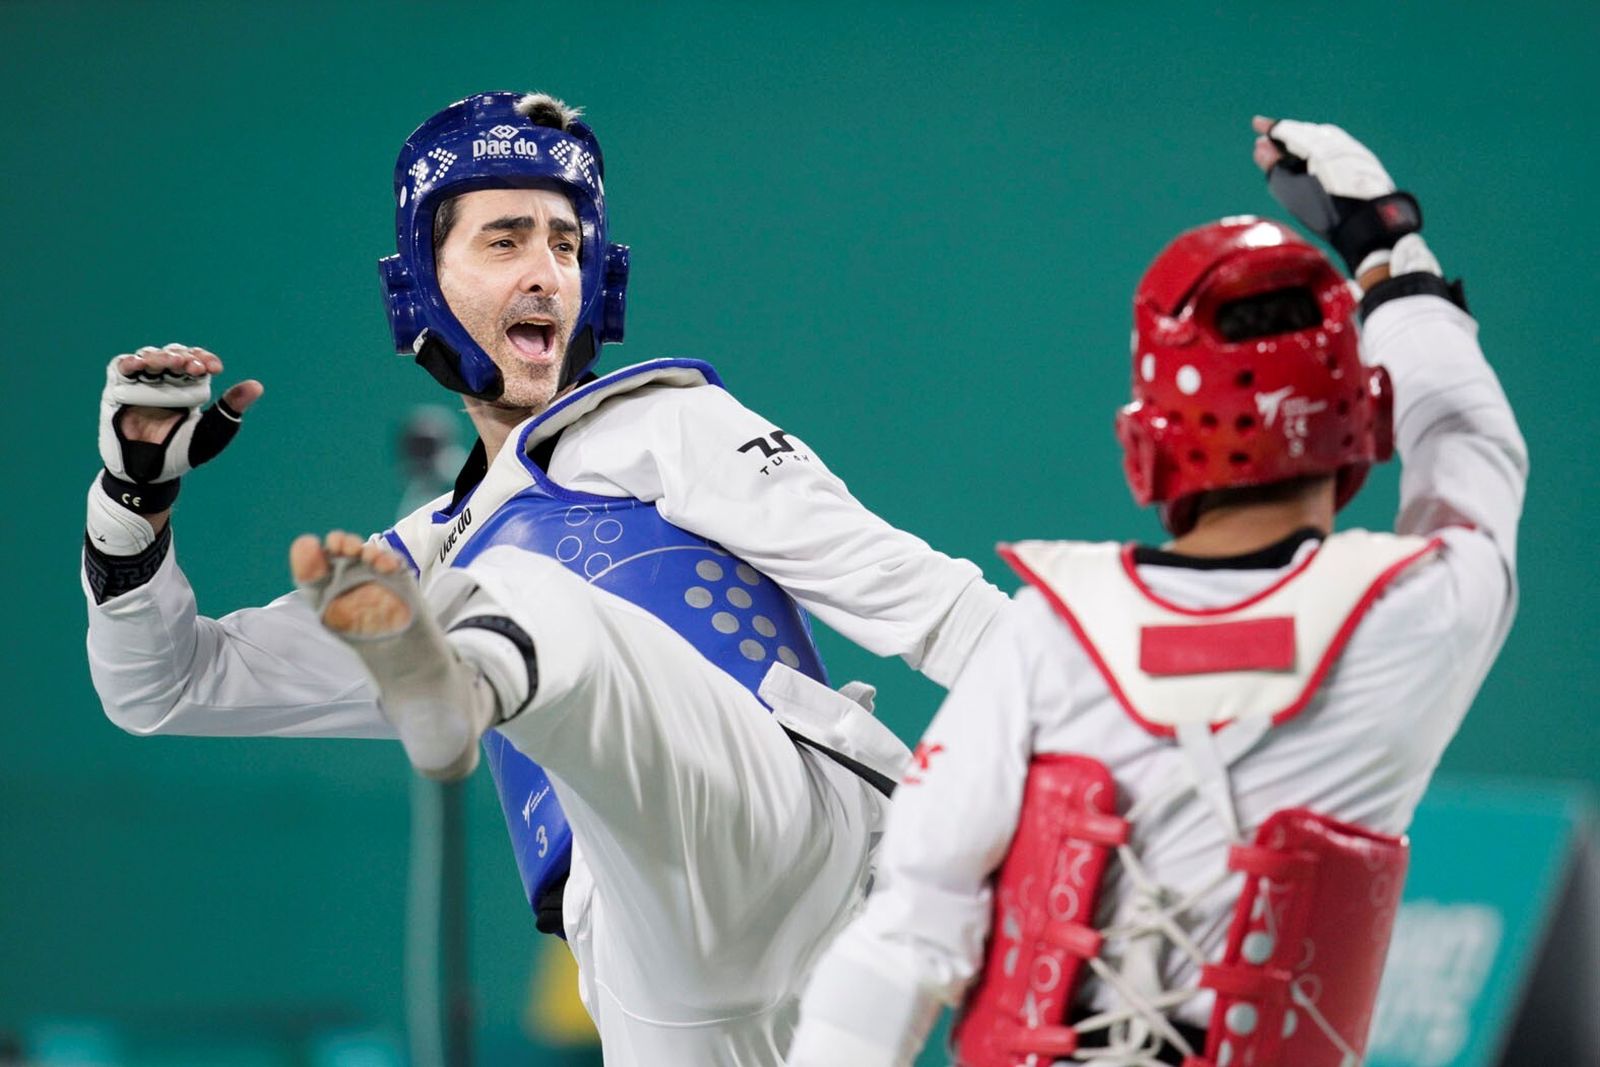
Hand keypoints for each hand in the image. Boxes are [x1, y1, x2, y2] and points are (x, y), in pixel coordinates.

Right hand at [109, 344, 262, 445]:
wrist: (149, 474)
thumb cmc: (181, 453)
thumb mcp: (211, 432)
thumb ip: (230, 408)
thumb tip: (257, 385)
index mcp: (189, 387)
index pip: (197, 361)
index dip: (204, 358)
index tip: (214, 368)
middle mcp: (165, 382)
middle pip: (174, 354)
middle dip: (185, 356)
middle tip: (195, 367)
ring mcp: (142, 384)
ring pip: (150, 357)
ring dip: (161, 356)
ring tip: (172, 363)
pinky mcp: (119, 390)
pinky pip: (121, 369)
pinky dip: (129, 362)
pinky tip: (139, 363)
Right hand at [1249, 115, 1421, 277]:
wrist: (1369, 220)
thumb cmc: (1327, 209)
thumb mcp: (1292, 191)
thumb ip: (1274, 167)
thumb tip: (1260, 147)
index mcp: (1315, 147)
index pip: (1289, 131)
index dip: (1271, 127)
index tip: (1257, 123)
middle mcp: (1335, 142)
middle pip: (1305, 132)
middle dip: (1286, 135)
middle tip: (1268, 143)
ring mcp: (1351, 149)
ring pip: (1321, 138)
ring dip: (1302, 140)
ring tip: (1288, 152)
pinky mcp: (1362, 159)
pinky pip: (1335, 145)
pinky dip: (1319, 147)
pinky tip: (1313, 159)